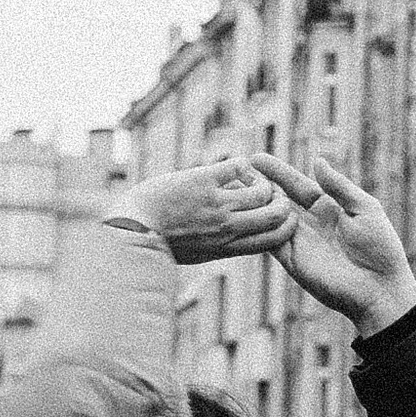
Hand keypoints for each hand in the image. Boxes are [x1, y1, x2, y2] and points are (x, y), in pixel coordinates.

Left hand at [122, 161, 296, 267]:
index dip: (285, 225)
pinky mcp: (203, 181)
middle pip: (276, 216)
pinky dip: (245, 164)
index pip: (274, 239)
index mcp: (227, 247)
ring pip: (262, 191)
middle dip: (283, 202)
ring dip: (263, 181)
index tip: (280, 215)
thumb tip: (238, 234)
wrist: (130, 228)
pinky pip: (239, 168)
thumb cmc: (159, 239)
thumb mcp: (196, 252)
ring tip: (252, 177)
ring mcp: (216, 204)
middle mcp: (227, 228)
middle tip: (273, 192)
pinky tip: (236, 166)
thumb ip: (221, 243)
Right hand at [249, 150, 415, 334]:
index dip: (278, 172)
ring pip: (270, 219)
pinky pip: (271, 241)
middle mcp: (310, 224)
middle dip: (259, 185)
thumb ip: (339, 186)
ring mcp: (300, 243)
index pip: (297, 186)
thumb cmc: (381, 248)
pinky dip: (260, 227)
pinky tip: (247, 213)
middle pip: (279, 199)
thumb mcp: (365, 208)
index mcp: (328, 208)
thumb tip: (318, 161)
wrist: (380, 288)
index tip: (256, 158)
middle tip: (237, 169)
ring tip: (236, 187)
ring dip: (254, 204)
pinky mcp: (293, 262)